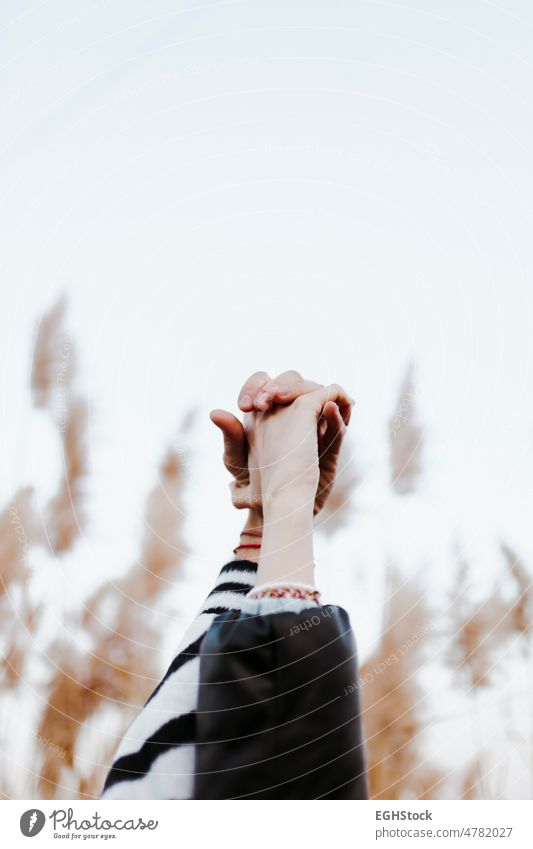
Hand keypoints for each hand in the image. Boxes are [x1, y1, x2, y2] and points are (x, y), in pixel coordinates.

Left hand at [210, 371, 352, 514]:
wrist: (274, 509)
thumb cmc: (252, 483)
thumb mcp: (236, 460)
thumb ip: (230, 436)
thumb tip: (215, 413)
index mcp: (264, 409)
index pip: (262, 381)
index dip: (255, 386)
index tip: (248, 406)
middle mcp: (290, 411)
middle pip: (292, 381)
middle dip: (281, 386)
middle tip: (269, 402)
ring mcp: (312, 423)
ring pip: (318, 393)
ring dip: (308, 390)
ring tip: (295, 401)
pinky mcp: (331, 441)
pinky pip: (337, 420)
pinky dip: (337, 408)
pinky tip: (328, 409)